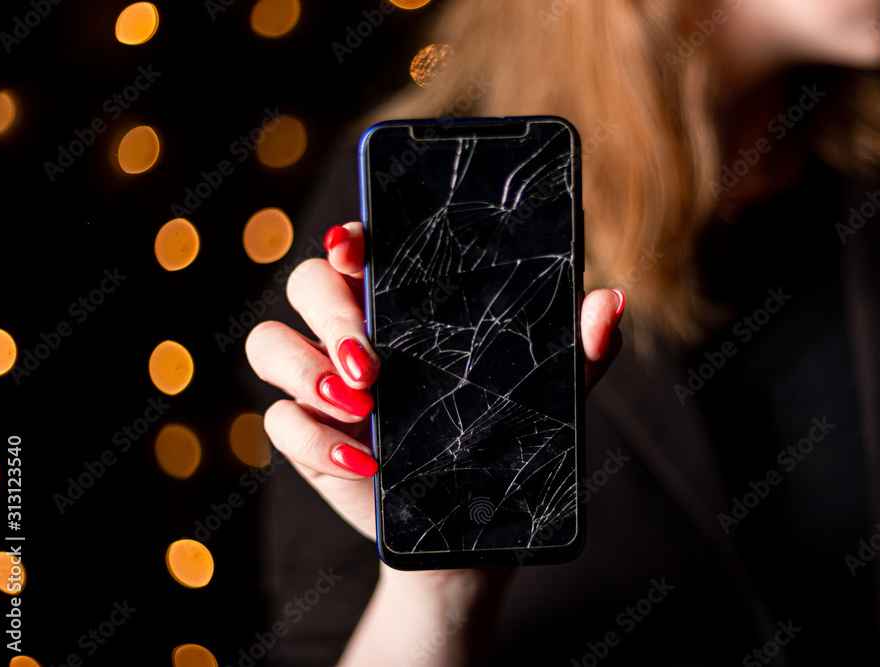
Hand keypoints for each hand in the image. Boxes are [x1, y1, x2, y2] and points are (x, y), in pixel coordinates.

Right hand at [245, 221, 624, 542]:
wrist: (473, 530)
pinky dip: (313, 440)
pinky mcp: (308, 438)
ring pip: (269, 343)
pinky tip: (363, 462)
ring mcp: (323, 385)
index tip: (353, 247)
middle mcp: (353, 334)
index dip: (349, 239)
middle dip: (330, 312)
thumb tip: (609, 302)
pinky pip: (278, 423)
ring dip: (305, 368)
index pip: (360, 250)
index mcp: (403, 306)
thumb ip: (578, 350)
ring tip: (360, 401)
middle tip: (372, 356)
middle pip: (306, 284)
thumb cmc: (506, 441)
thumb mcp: (550, 396)